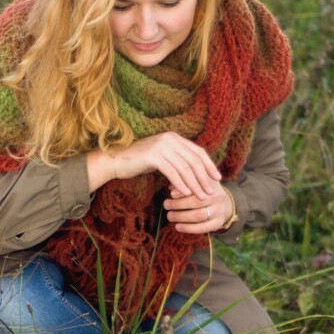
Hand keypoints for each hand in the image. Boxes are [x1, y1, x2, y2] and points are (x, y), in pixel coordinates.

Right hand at [87, 131, 220, 198]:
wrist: (116, 161)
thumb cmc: (139, 162)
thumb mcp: (162, 159)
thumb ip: (177, 161)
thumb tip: (194, 172)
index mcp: (174, 138)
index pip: (198, 151)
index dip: (209, 165)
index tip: (217, 178)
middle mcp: (170, 139)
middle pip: (194, 160)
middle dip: (204, 177)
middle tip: (211, 192)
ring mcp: (162, 146)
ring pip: (185, 168)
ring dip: (195, 184)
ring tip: (201, 196)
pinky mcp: (154, 155)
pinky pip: (172, 172)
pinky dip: (181, 184)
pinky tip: (186, 193)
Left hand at [163, 183, 234, 232]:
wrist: (224, 203)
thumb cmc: (204, 191)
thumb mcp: (198, 183)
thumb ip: (186, 183)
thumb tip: (171, 187)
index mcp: (212, 185)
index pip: (197, 187)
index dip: (184, 191)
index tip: (171, 194)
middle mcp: (218, 197)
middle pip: (197, 202)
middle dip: (179, 204)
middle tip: (166, 205)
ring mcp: (219, 211)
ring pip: (200, 215)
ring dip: (182, 217)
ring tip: (170, 216)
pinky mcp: (218, 223)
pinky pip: (203, 228)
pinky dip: (189, 229)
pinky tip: (177, 227)